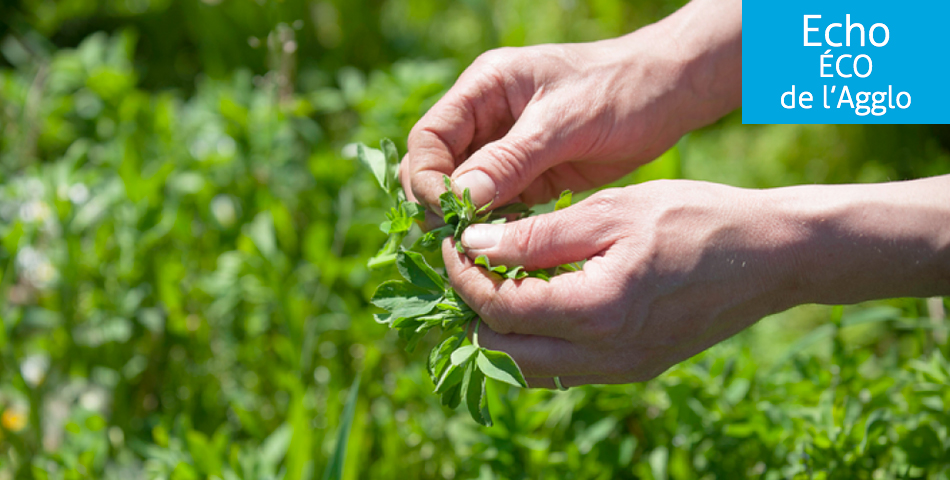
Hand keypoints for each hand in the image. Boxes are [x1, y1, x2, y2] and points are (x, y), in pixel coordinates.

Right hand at [402, 0, 741, 215]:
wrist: (671, 93)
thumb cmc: (620, 89)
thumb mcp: (564, 121)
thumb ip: (511, 158)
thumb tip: (461, 198)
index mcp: (483, 90)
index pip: (428, 139)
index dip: (427, 179)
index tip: (449, 213)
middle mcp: (486, 121)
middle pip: (436, 170)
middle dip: (441, 205)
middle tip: (463, 240)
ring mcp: (506, 152)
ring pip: (464, 195)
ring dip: (469, 223)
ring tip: (484, 251)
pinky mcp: (530, 178)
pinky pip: (497, 208)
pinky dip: (496, 229)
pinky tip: (509, 248)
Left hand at [443, 176, 949, 387]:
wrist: (773, 256)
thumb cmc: (697, 218)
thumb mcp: (613, 210)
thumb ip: (538, 235)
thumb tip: (473, 246)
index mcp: (598, 312)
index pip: (497, 309)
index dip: (461, 276)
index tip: (451, 240)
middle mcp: (606, 356)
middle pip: (501, 353)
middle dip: (471, 310)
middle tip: (467, 263)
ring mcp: (621, 370)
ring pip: (528, 368)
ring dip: (500, 330)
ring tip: (496, 278)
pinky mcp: (633, 368)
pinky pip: (562, 368)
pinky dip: (535, 339)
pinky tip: (537, 297)